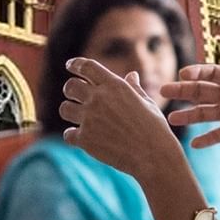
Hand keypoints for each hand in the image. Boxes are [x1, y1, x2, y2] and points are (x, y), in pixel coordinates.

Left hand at [61, 57, 184, 179]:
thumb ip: (134, 88)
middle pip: (71, 86)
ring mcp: (90, 118)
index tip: (70, 65)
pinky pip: (68, 134)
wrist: (153, 155)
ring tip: (77, 117)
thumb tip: (131, 75)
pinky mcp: (85, 139)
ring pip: (65, 108)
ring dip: (70, 111)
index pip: (87, 66)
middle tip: (74, 95)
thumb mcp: (147, 103)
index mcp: (115, 85)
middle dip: (71, 89)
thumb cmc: (154, 128)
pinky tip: (80, 138)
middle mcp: (99, 98)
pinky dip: (73, 136)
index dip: (76, 64)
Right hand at [162, 64, 219, 148]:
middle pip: (200, 91)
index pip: (212, 74)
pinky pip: (216, 135)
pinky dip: (205, 140)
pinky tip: (192, 144)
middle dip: (182, 90)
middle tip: (162, 90)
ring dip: (187, 115)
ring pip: (203, 113)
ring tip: (170, 119)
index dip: (197, 72)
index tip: (183, 74)